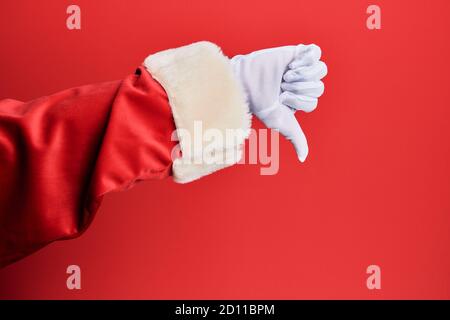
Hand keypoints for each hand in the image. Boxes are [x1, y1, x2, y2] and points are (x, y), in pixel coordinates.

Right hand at [230, 44, 326, 161]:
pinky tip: (292, 62)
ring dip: (302, 74)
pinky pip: (316, 52)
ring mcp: (302, 66)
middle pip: (318, 87)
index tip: (281, 98)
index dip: (299, 101)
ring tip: (286, 74)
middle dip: (299, 89)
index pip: (313, 101)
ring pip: (320, 70)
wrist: (248, 81)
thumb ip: (296, 139)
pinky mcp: (298, 51)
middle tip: (282, 85)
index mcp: (300, 100)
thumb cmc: (261, 103)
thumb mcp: (281, 123)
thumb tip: (304, 159)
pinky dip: (306, 59)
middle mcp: (302, 84)